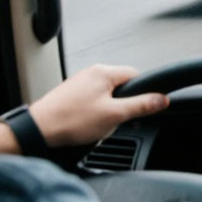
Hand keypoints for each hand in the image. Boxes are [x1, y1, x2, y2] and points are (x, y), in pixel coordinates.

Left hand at [28, 64, 167, 147]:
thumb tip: (162, 99)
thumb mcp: (114, 115)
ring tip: (98, 126)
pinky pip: (92, 102)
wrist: (39, 130)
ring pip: (106, 96)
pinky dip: (94, 114)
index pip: (136, 75)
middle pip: (121, 87)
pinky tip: (87, 127)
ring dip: (108, 112)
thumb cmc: (72, 120)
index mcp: (103, 72)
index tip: (143, 108)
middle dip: (123, 106)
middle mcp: (91, 73)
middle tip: (117, 122)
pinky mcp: (70, 95)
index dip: (143, 93)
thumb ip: (141, 106)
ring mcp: (79, 83)